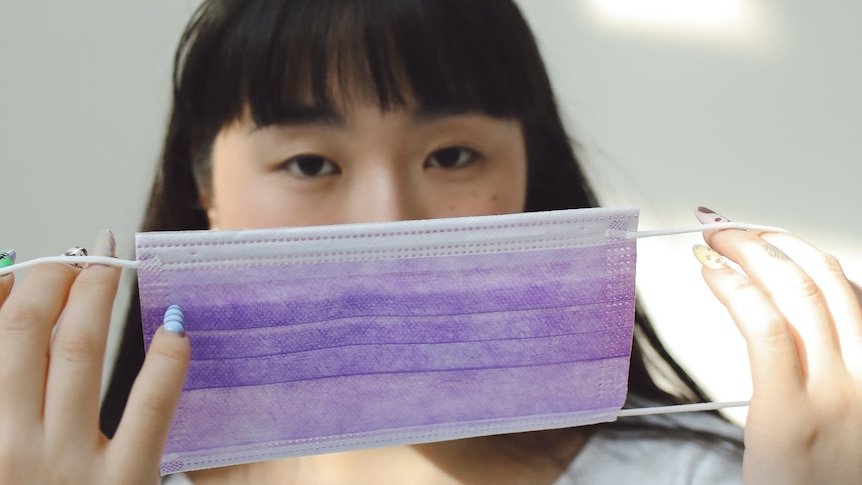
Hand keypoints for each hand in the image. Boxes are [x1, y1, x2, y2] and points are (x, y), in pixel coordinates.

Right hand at [0, 236, 189, 483]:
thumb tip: (3, 290)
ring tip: (109, 268)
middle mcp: (4, 448)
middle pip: (24, 333)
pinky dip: (165, 362)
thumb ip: (0, 387)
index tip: (25, 262)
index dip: (6, 287)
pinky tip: (177, 327)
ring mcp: (63, 467)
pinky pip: (149, 408)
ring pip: (77, 353)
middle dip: (51, 280)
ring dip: (94, 299)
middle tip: (79, 255)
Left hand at [697, 220, 861, 483]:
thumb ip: (832, 370)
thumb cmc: (829, 482)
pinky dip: (735, 290)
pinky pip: (765, 329)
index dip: (801, 252)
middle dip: (770, 240)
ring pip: (797, 290)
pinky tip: (710, 274)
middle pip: (822, 277)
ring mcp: (834, 393)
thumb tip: (794, 326)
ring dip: (749, 251)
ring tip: (712, 240)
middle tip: (728, 228)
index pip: (846, 288)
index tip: (767, 237)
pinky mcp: (790, 414)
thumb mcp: (849, 418)